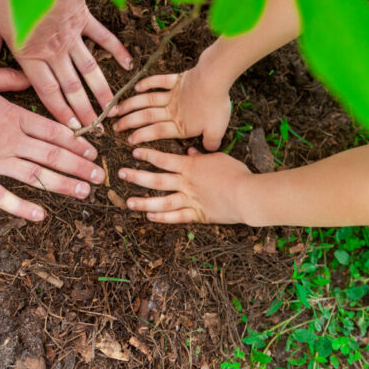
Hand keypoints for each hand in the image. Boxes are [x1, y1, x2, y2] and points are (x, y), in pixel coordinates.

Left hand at [0, 0, 132, 128]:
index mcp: (30, 54)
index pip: (45, 91)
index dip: (58, 111)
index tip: (70, 129)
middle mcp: (54, 50)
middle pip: (70, 86)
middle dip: (82, 110)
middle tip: (94, 128)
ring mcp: (72, 35)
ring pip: (89, 69)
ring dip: (100, 90)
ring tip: (110, 109)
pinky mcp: (83, 18)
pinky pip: (102, 37)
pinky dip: (116, 51)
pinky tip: (127, 65)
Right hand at [0, 67, 105, 220]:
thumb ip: (7, 79)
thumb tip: (29, 77)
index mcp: (11, 117)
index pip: (53, 131)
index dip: (77, 142)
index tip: (93, 151)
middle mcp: (9, 141)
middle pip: (53, 155)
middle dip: (80, 166)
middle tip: (100, 176)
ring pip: (37, 177)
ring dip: (63, 185)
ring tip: (84, 193)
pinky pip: (3, 197)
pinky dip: (23, 208)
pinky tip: (41, 216)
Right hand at [113, 69, 230, 149]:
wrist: (215, 80)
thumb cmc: (216, 106)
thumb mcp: (217, 131)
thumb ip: (210, 143)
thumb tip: (208, 150)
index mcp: (180, 125)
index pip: (157, 132)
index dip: (142, 136)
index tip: (128, 140)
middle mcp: (172, 110)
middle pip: (146, 117)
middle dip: (129, 122)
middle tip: (114, 127)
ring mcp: (173, 94)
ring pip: (147, 101)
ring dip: (130, 105)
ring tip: (116, 110)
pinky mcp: (177, 80)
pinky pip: (159, 81)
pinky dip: (147, 83)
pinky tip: (136, 87)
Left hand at [118, 148, 252, 223]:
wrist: (247, 195)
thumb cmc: (236, 173)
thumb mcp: (219, 157)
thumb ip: (201, 155)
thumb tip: (190, 150)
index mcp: (190, 166)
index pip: (163, 159)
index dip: (147, 155)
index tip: (134, 152)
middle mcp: (186, 183)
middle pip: (156, 179)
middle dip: (137, 176)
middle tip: (121, 174)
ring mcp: (190, 200)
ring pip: (161, 201)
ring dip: (143, 202)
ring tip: (128, 202)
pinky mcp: (197, 215)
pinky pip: (175, 217)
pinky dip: (162, 217)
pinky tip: (149, 216)